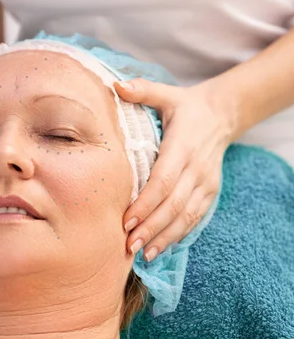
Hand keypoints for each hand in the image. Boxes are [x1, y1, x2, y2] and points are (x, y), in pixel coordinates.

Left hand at [114, 79, 233, 260]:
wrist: (222, 114)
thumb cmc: (184, 106)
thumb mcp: (166, 94)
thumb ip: (142, 90)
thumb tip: (116, 85)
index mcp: (183, 146)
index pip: (164, 181)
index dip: (145, 203)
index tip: (126, 220)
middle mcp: (197, 168)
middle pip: (173, 204)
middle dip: (150, 227)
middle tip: (128, 245)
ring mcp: (206, 182)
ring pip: (186, 216)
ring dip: (163, 237)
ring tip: (142, 253)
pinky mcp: (210, 192)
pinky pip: (195, 218)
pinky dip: (178, 234)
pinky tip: (160, 248)